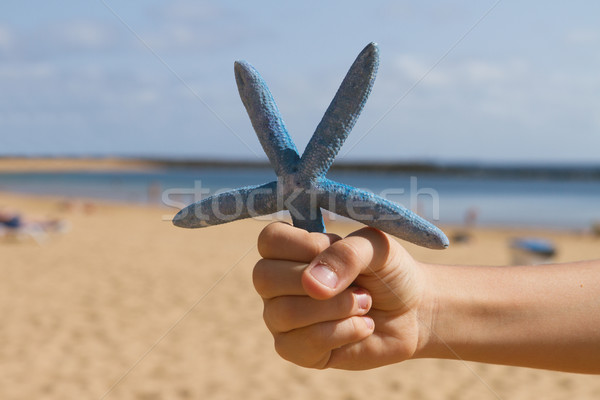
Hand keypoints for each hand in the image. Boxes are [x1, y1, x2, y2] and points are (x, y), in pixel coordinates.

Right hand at [253, 222, 431, 369]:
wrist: (413, 311)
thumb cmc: (388, 272)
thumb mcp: (377, 248)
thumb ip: (347, 253)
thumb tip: (312, 285)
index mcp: (289, 248)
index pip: (269, 240)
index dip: (303, 246)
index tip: (335, 248)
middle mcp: (276, 282)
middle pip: (264, 277)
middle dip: (322, 282)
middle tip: (359, 284)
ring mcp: (281, 317)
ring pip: (284, 313)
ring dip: (338, 308)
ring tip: (365, 304)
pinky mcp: (295, 349)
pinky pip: (301, 344)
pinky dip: (342, 332)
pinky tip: (362, 327)